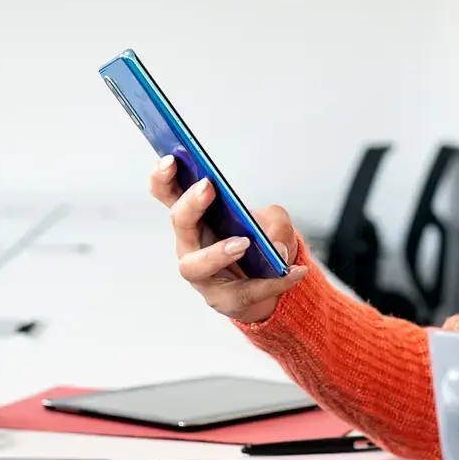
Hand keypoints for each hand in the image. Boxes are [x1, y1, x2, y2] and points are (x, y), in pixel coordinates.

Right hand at [149, 155, 308, 323]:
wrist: (268, 282)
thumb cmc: (258, 243)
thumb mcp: (273, 221)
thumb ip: (274, 223)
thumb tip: (274, 246)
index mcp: (195, 217)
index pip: (167, 194)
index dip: (162, 177)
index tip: (170, 159)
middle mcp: (190, 244)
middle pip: (179, 223)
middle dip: (190, 204)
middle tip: (207, 187)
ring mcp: (201, 274)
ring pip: (195, 265)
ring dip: (217, 252)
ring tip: (243, 243)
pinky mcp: (222, 300)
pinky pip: (244, 292)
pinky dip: (273, 281)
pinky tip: (295, 271)